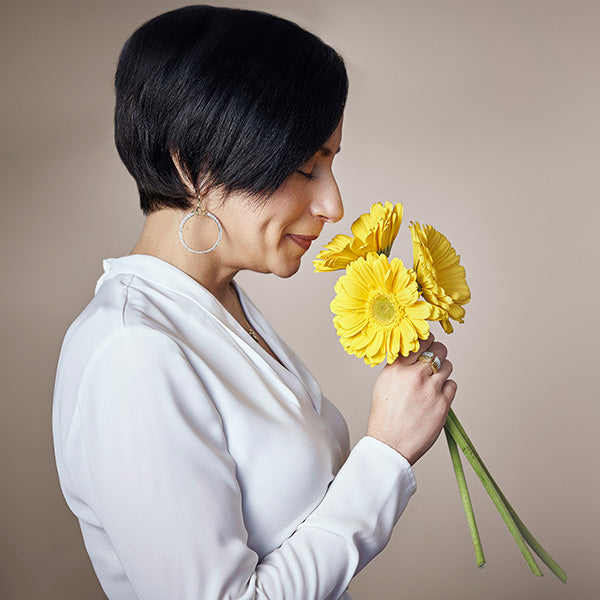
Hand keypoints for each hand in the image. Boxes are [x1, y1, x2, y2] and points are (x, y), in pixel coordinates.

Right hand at [366, 334, 456, 465]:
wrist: (390, 444)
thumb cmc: (385, 416)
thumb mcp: (384, 384)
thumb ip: (399, 367)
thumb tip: (414, 356)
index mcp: (397, 368)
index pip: (420, 341)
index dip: (428, 340)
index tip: (428, 344)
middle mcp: (414, 374)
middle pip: (439, 350)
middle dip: (439, 354)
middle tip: (436, 360)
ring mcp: (430, 389)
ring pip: (448, 366)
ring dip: (443, 371)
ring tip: (434, 382)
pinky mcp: (443, 403)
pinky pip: (453, 385)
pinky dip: (447, 389)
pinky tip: (436, 397)